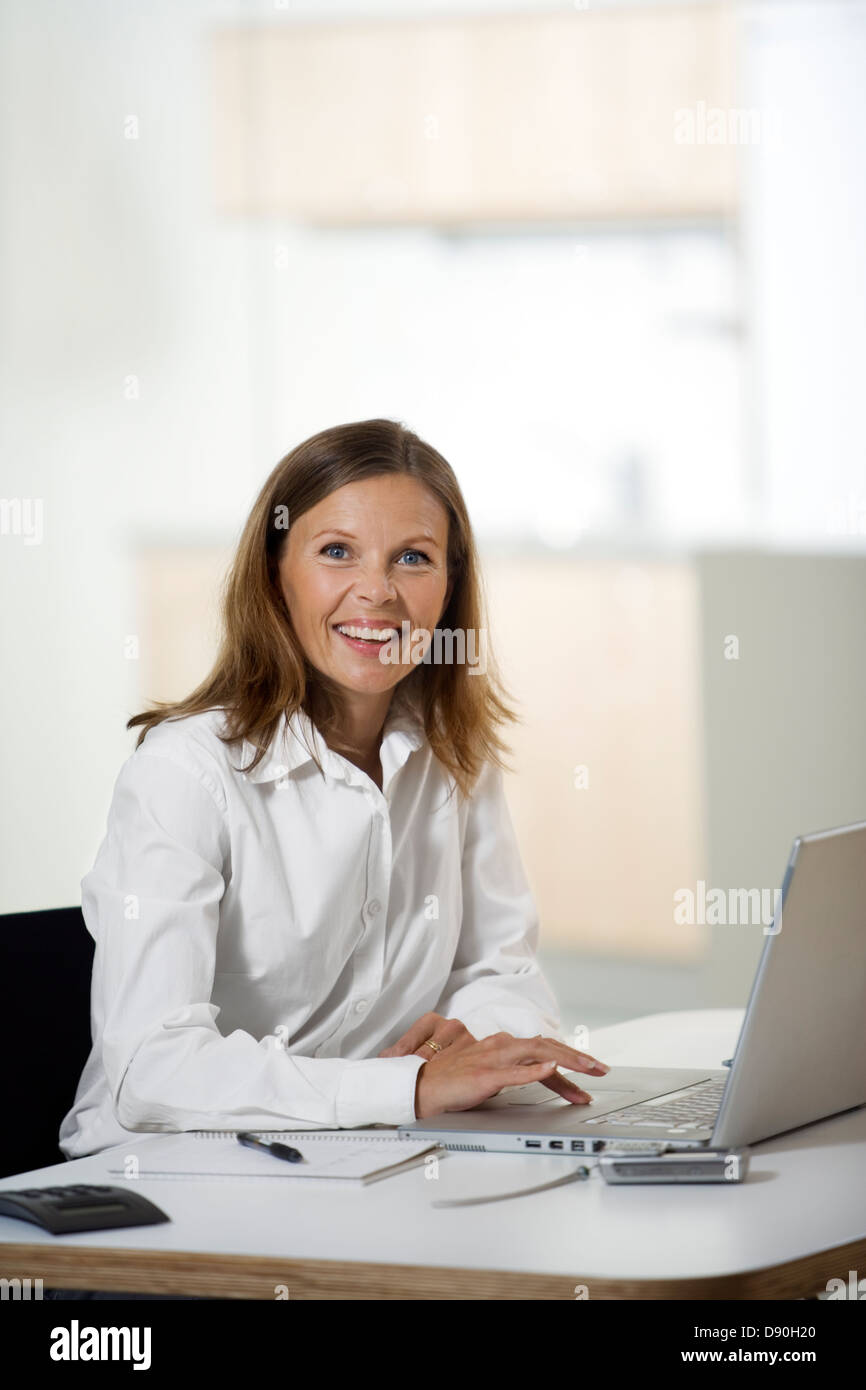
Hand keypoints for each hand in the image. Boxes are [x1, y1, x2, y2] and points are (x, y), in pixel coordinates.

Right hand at [378, 1012, 608, 1116]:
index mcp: (501, 1046)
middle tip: (601, 1069)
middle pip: (546, 1046)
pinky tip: (551, 1071)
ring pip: (537, 1053)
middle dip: (578, 1058)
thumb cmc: (451, 1081)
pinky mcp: (483, 1075)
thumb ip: (512, 1072)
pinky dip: (534, 1070)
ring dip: (566, 1060)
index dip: (569, 1059)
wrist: (419, 1086)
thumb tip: (540, 1076)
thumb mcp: (488, 1074)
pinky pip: (513, 1071)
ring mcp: (492, 1059)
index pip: (543, 1049)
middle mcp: (500, 1047)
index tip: (590, 1071)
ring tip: (587, 1069)